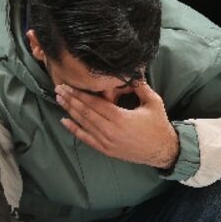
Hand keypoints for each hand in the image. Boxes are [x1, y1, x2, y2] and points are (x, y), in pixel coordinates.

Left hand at [56, 81, 179, 168]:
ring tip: (59, 100)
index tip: (69, 86)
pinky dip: (74, 130)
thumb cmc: (158, 125)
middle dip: (71, 100)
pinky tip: (64, 121)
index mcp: (121, 118)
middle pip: (86, 113)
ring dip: (70, 111)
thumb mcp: (153, 102)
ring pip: (84, 125)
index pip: (95, 104)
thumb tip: (132, 70)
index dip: (80, 94)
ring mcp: (107, 142)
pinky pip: (86, 139)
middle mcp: (111, 131)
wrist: (162, 150)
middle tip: (59, 89)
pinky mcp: (106, 150)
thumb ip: (141, 86)